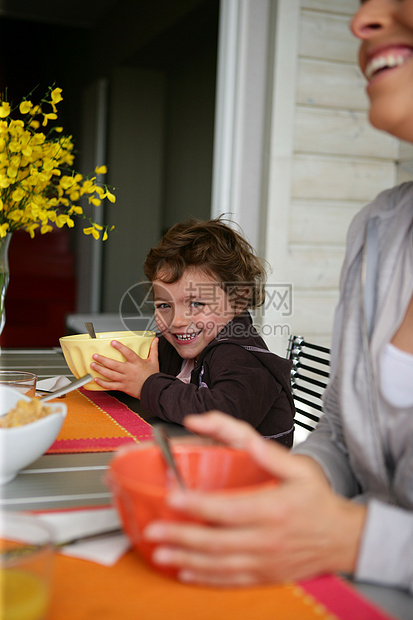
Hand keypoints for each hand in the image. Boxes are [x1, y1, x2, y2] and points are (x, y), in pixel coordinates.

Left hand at [91, 338, 158, 397]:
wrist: (154, 390)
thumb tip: (155, 340)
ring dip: (100, 369)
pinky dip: (102, 383)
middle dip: (103, 360)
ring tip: (93, 365)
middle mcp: (129, 371)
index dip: (120, 347)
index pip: (128, 353)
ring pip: (110, 374)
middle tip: (95, 356)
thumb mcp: (154, 361)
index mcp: (137, 363)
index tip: (113, 342)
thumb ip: (153, 349)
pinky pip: (110, 386)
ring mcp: (125, 379)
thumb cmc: (153, 376)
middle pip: (114, 365)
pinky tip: (96, 379)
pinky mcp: (123, 387)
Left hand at [143, 411, 366, 586]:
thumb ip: (270, 455)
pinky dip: (205, 578)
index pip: (228, 509)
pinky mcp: (265, 576)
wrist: (344, 539)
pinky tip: (185, 572)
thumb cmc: (319, 502)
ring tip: (160, 553)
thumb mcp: (301, 470)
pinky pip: (230, 580)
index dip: (198, 505)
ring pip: (218, 565)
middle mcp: (266, 540)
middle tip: (154, 529)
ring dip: (186, 559)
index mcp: (273, 510)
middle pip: (216, 540)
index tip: (173, 498)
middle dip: (181, 535)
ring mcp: (265, 562)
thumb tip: (245, 439)